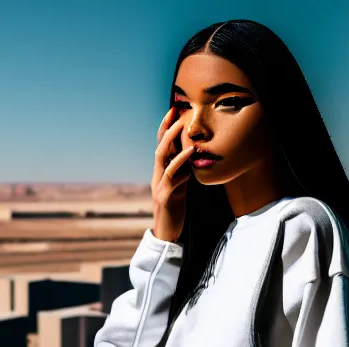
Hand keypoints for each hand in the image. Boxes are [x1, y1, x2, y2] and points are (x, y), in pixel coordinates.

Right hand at [150, 106, 194, 242]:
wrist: (167, 233)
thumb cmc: (175, 210)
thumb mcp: (180, 188)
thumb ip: (183, 173)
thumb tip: (191, 159)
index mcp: (161, 173)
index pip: (162, 147)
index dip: (166, 129)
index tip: (174, 112)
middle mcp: (157, 176)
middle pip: (159, 146)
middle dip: (166, 128)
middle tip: (174, 110)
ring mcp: (159, 185)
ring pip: (161, 157)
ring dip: (170, 139)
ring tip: (181, 125)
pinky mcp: (165, 195)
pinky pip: (171, 175)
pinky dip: (181, 162)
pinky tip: (191, 153)